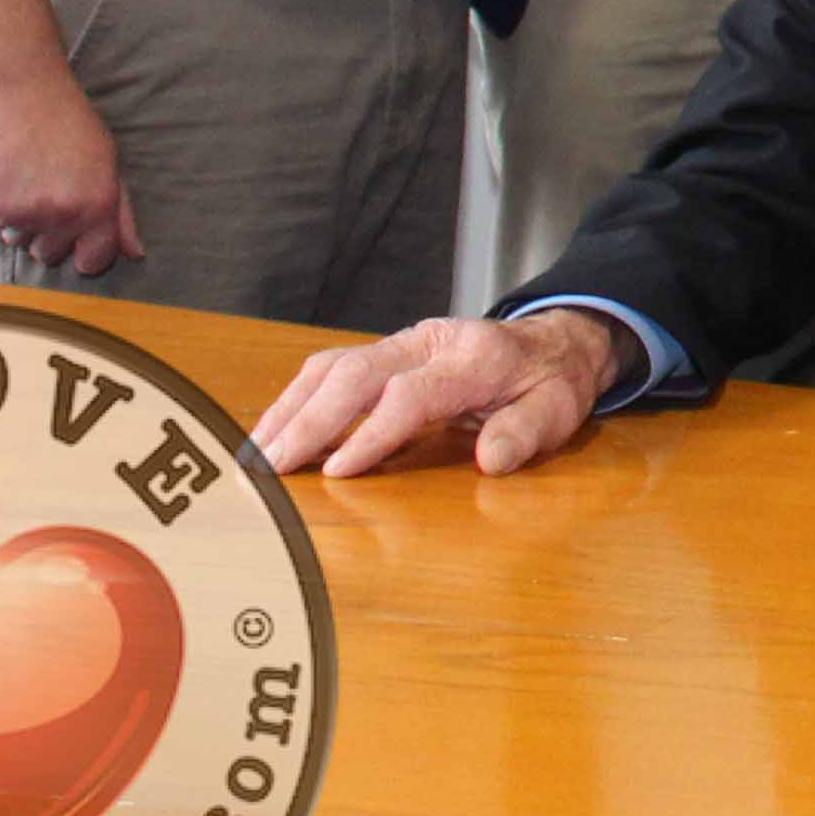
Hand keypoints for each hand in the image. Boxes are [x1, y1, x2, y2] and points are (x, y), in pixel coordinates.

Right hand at [0, 61, 142, 279]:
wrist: (19, 90)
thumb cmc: (69, 123)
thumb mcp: (108, 162)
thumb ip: (120, 214)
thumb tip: (134, 253)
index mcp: (96, 206)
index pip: (92, 263)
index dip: (87, 251)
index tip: (81, 238)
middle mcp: (59, 214)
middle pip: (51, 255)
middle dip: (51, 234)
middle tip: (50, 194)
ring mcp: (19, 211)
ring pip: (19, 241)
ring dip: (22, 222)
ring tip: (27, 179)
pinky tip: (7, 173)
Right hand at [254, 311, 625, 480]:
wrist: (553, 343)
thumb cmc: (550, 384)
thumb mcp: (557, 411)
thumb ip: (525, 433)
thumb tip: (490, 459)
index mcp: (474, 358)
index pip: (411, 394)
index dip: (372, 433)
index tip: (337, 472)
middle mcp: (430, 342)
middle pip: (357, 374)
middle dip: (310, 422)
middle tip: (271, 469)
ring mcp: (403, 342)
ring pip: (333, 366)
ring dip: (291, 410)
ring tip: (257, 456)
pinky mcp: (386, 351)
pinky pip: (330, 369)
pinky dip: (297, 400)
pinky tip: (274, 433)